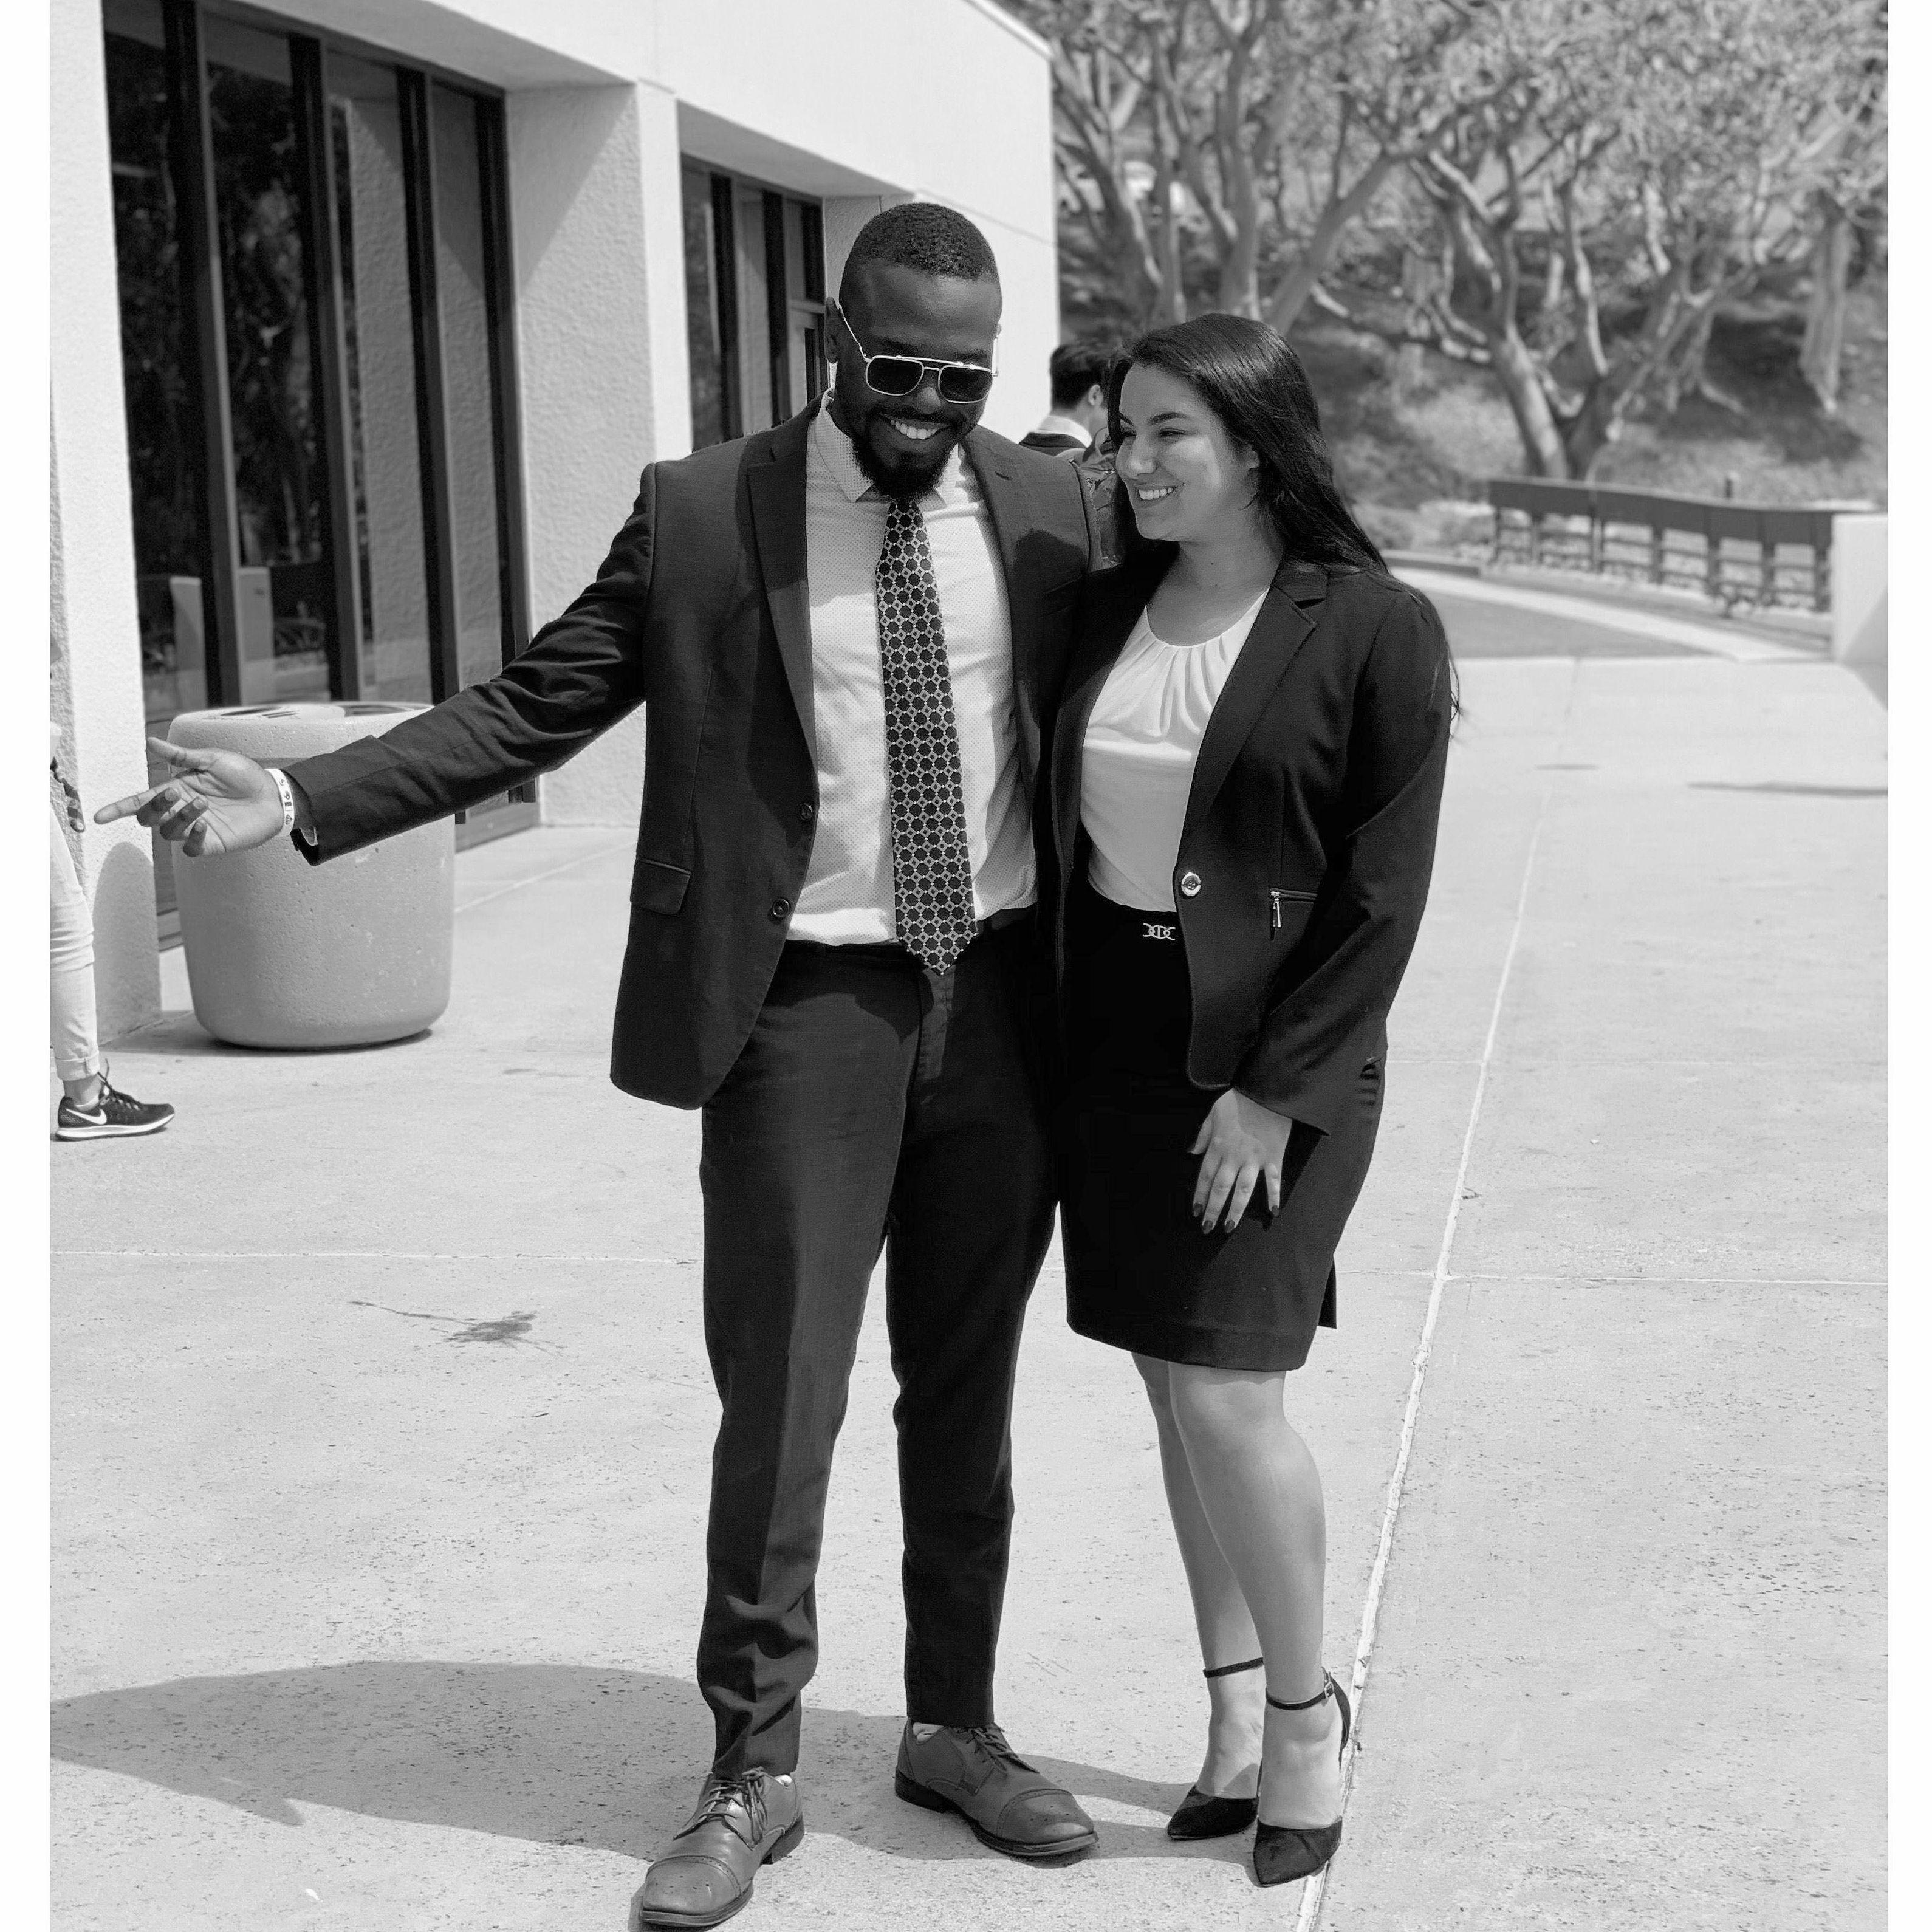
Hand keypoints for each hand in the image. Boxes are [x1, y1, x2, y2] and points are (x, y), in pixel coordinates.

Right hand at [93, 736, 284, 857]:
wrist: (274, 794)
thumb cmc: (244, 775)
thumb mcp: (212, 760)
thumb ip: (181, 756)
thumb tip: (151, 742)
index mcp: (177, 790)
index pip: (141, 802)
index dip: (119, 809)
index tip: (99, 816)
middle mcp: (181, 811)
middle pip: (149, 818)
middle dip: (155, 806)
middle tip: (175, 792)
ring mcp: (196, 829)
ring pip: (169, 831)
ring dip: (181, 816)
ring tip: (204, 802)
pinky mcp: (212, 843)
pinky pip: (191, 848)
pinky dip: (192, 837)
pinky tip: (204, 825)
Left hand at [1189, 1088, 1294, 1232]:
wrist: (1267, 1091)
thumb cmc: (1239, 1100)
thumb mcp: (1213, 1112)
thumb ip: (1203, 1134)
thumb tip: (1191, 1152)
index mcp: (1218, 1146)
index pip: (1205, 1176)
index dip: (1199, 1195)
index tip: (1195, 1211)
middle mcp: (1234, 1157)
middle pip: (1221, 1188)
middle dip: (1212, 1209)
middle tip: (1207, 1228)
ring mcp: (1255, 1159)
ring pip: (1243, 1190)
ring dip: (1235, 1210)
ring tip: (1229, 1226)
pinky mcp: (1273, 1157)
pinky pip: (1274, 1180)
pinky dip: (1274, 1196)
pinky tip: (1272, 1212)